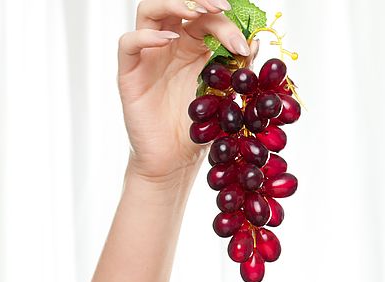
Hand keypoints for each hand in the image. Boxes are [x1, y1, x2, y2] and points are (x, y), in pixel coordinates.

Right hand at [118, 0, 260, 183]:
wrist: (176, 162)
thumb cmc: (199, 131)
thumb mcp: (226, 99)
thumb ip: (237, 72)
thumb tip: (256, 44)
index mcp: (194, 49)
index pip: (206, 19)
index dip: (225, 23)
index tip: (244, 43)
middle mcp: (169, 46)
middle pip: (178, 7)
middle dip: (201, 3)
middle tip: (222, 8)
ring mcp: (148, 57)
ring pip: (150, 12)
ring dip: (174, 4)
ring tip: (196, 12)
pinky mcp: (129, 73)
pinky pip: (128, 44)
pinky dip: (145, 36)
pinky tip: (168, 40)